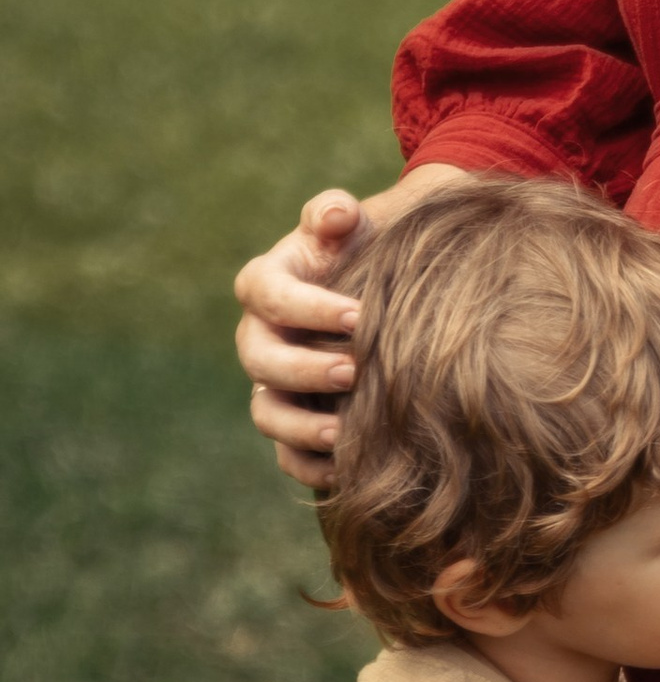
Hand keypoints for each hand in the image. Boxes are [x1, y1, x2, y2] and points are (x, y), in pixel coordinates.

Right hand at [235, 188, 371, 486]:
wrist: (379, 290)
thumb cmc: (362, 251)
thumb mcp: (352, 225)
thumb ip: (336, 213)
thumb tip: (338, 214)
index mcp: (265, 285)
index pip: (270, 295)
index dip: (310, 308)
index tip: (360, 316)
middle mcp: (258, 338)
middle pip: (262, 361)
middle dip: (306, 369)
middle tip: (356, 371)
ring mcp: (270, 384)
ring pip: (266, 413)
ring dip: (301, 426)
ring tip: (343, 431)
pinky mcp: (291, 420)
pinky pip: (287, 453)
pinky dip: (310, 464)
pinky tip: (346, 469)